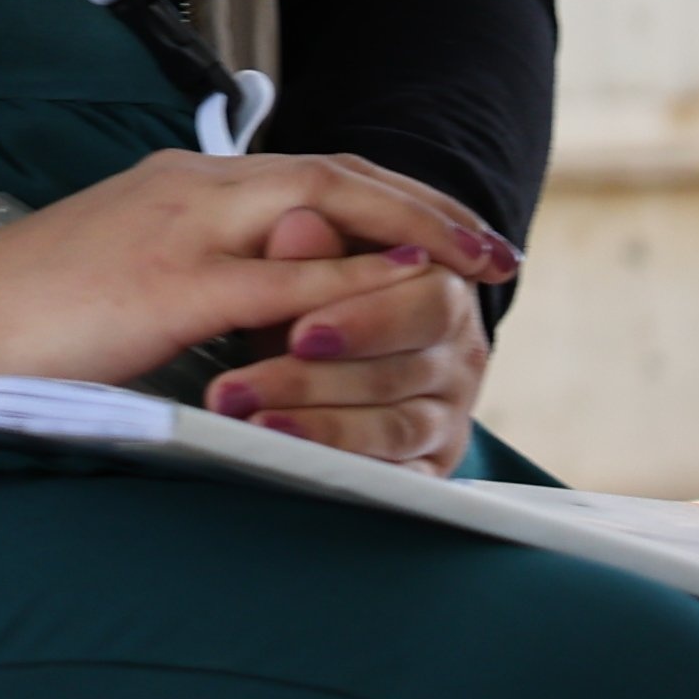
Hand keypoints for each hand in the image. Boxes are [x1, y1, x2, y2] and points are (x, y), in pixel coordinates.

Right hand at [0, 148, 516, 420]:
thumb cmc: (24, 314)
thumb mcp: (131, 279)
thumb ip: (202, 275)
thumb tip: (273, 303)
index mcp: (182, 186)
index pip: (313, 172)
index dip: (396, 197)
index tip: (458, 233)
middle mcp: (191, 189)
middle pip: (338, 176)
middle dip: (430, 209)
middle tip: (499, 251)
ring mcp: (180, 232)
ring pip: (325, 211)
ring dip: (416, 238)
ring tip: (480, 270)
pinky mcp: (169, 288)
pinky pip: (285, 283)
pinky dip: (355, 285)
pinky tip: (406, 297)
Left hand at [206, 200, 493, 473]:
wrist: (321, 361)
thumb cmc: (314, 301)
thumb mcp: (303, 273)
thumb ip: (306, 254)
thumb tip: (300, 220)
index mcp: (447, 292)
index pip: (428, 301)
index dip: (366, 321)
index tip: (300, 335)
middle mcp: (461, 356)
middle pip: (402, 372)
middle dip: (318, 383)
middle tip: (237, 394)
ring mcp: (448, 416)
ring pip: (393, 428)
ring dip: (317, 430)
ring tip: (245, 427)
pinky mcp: (429, 468)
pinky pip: (394, 478)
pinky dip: (343, 471)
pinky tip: (288, 467)